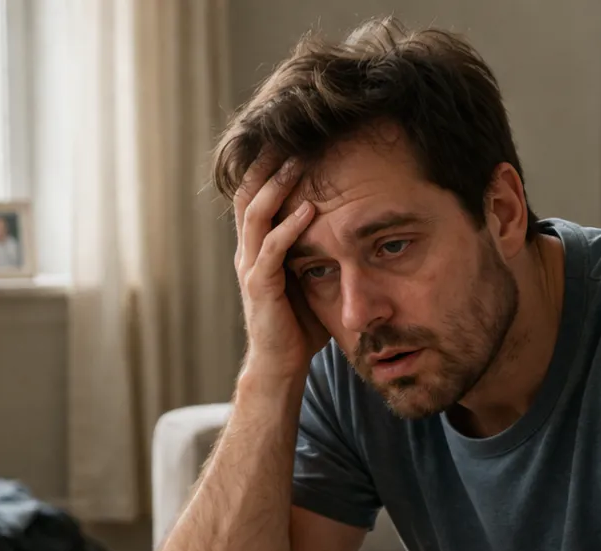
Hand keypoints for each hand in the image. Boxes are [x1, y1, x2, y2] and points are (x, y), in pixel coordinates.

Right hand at [233, 153, 329, 381]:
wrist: (280, 366)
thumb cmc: (299, 326)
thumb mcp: (311, 279)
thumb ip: (320, 252)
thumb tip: (352, 229)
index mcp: (257, 247)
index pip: (255, 194)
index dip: (268, 165)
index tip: (292, 137)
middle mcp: (248, 252)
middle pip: (248, 194)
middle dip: (267, 163)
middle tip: (290, 133)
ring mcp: (251, 268)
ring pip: (256, 215)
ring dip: (278, 186)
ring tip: (299, 162)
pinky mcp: (260, 287)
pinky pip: (272, 250)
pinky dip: (290, 227)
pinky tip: (309, 209)